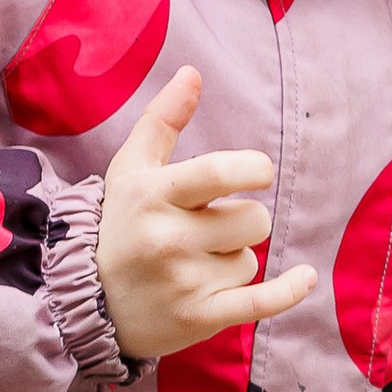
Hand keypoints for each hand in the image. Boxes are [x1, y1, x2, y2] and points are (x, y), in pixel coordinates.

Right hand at [96, 64, 316, 365]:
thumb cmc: (119, 226)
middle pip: (253, 220)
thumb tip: (192, 72)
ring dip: (234, 260)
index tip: (260, 172)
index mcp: (154, 195)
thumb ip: (163, 120)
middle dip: (243, 222)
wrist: (85, 302)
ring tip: (196, 266)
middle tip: (209, 231)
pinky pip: (261, 302)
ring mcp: (184, 282)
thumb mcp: (130, 170)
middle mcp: (168, 238)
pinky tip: (306, 278)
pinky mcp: (199, 318)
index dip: (253, 169)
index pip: (218, 172)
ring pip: (250, 260)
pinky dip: (288, 291)